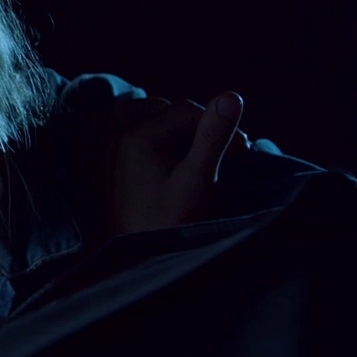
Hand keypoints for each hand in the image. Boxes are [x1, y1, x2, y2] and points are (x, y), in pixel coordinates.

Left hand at [112, 92, 247, 233]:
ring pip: (157, 122)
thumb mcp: (197, 180)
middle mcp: (121, 137)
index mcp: (138, 137)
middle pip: (171, 114)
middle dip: (200, 129)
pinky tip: (180, 162)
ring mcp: (115, 150)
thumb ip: (213, 138)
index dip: (218, 126)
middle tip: (226, 156)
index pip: (188, 110)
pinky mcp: (118, 164)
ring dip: (183, 132)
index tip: (241, 153)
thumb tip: (232, 96)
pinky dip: (165, 141)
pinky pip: (143, 137)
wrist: (139, 260)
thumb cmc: (169, 223)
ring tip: (203, 159)